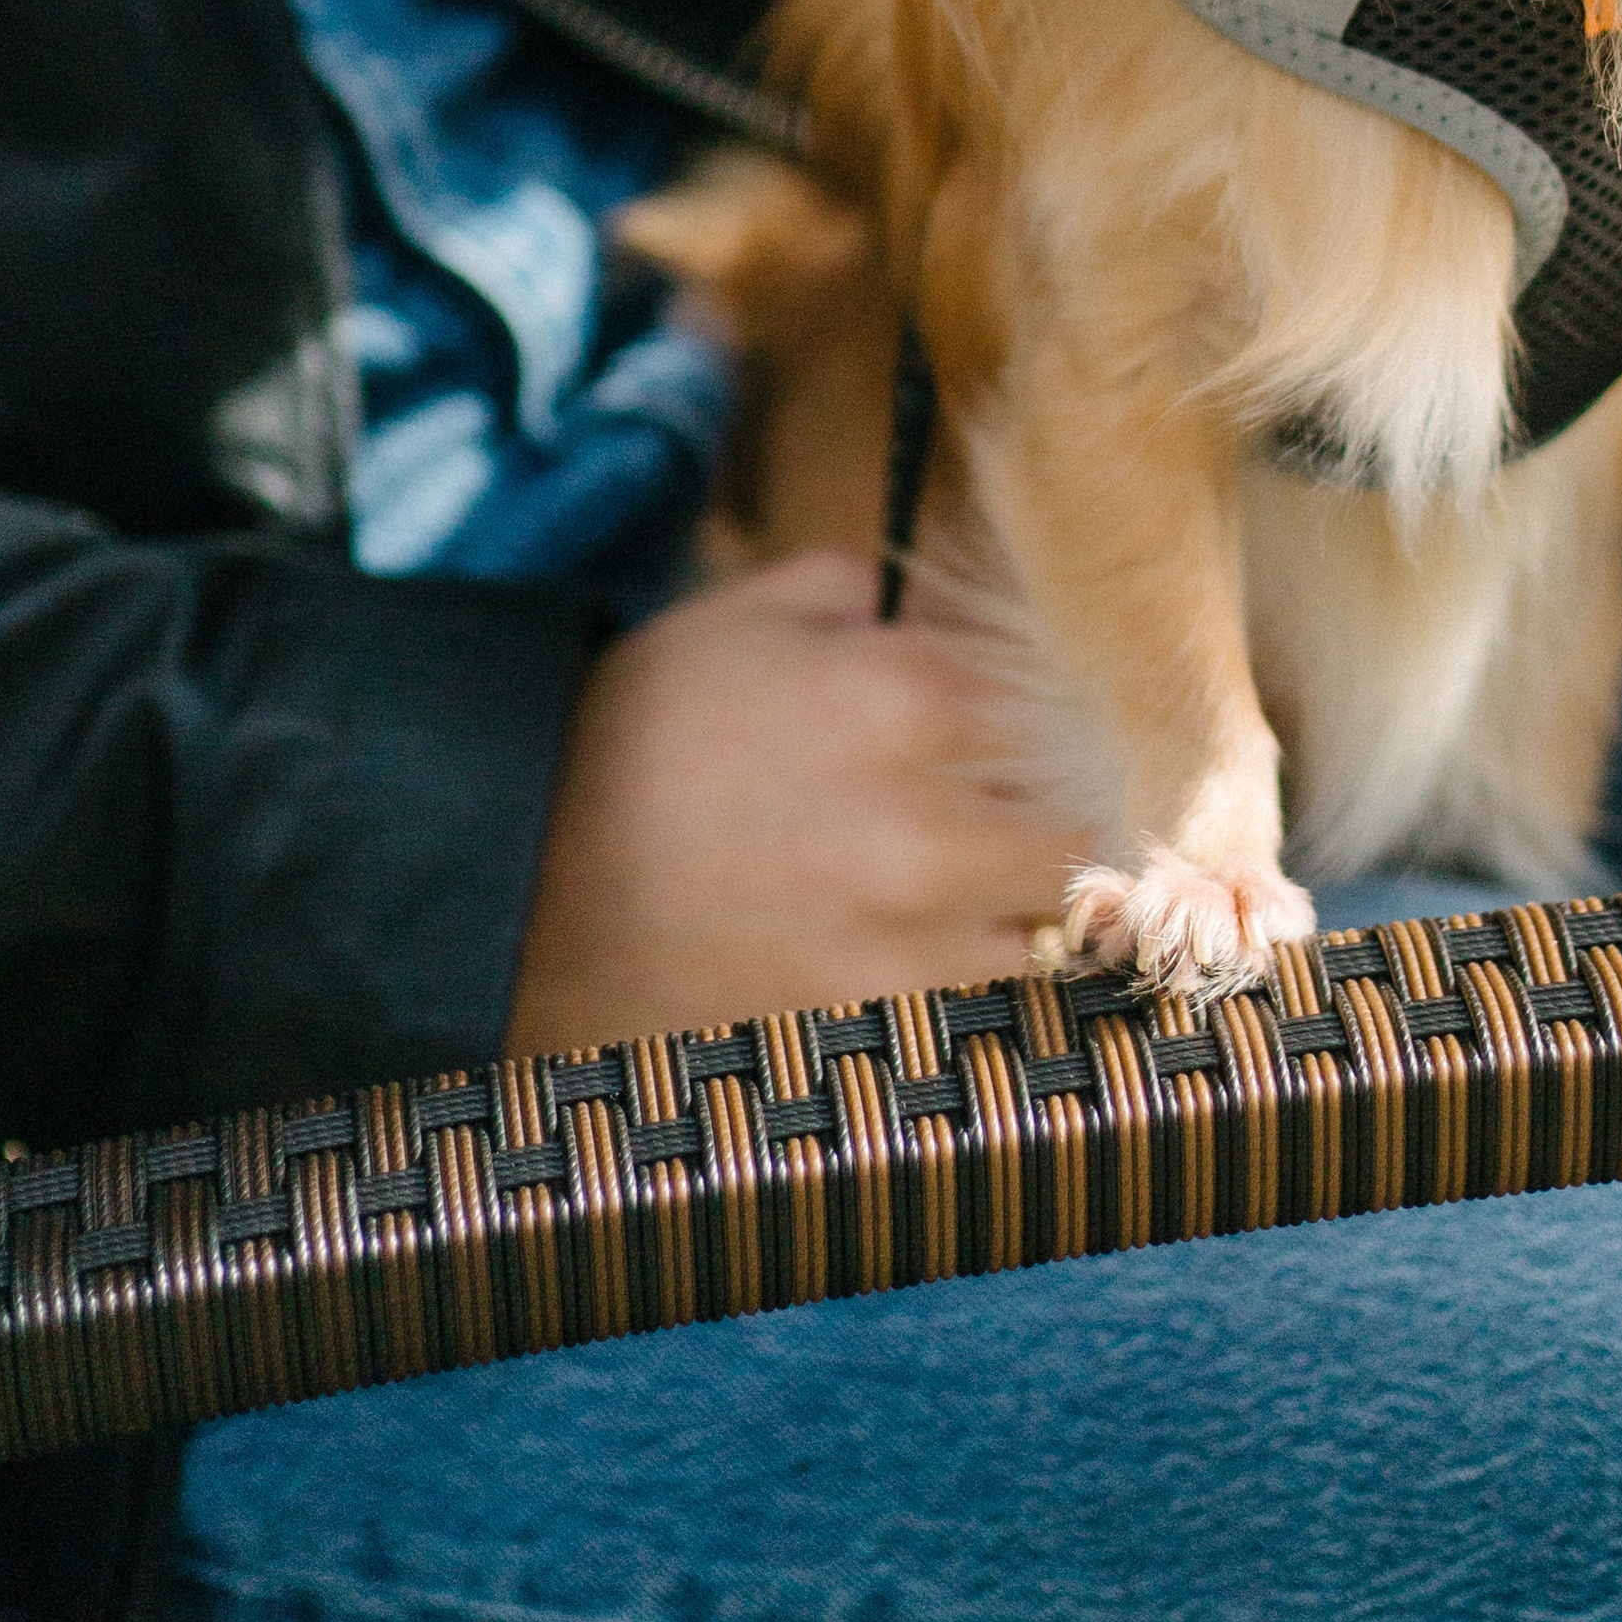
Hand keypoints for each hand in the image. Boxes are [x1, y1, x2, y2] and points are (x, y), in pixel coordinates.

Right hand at [505, 549, 1088, 1051]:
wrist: (519, 895)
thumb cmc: (636, 739)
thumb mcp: (744, 616)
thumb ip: (866, 588)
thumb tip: (941, 603)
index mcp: (910, 697)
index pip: (1085, 701)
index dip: (1093, 714)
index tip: (1086, 726)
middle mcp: (931, 828)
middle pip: (1103, 831)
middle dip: (1099, 821)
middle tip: (1083, 819)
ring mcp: (909, 947)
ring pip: (1068, 938)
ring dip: (1063, 915)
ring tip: (1033, 897)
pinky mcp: (876, 1033)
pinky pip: (998, 1017)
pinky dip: (1003, 991)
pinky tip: (970, 961)